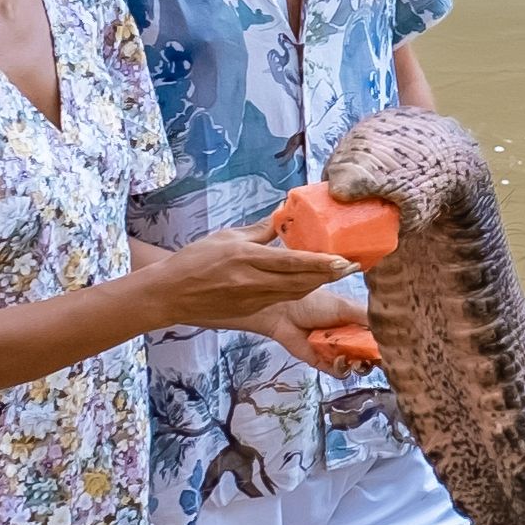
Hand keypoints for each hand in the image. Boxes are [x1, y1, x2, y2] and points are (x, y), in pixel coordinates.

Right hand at [146, 219, 344, 342]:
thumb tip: (283, 215)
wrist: (170, 294)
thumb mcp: (227, 237)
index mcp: (245, 258)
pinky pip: (283, 298)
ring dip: (319, 283)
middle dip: (330, 275)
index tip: (345, 260)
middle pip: (301, 281)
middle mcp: (252, 281)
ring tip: (340, 272)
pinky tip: (313, 281)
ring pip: (295, 292)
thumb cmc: (195, 259)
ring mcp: (252, 298)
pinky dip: (301, 289)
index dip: (321, 263)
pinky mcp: (251, 309)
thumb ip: (260, 230)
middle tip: (354, 265)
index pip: (292, 262)